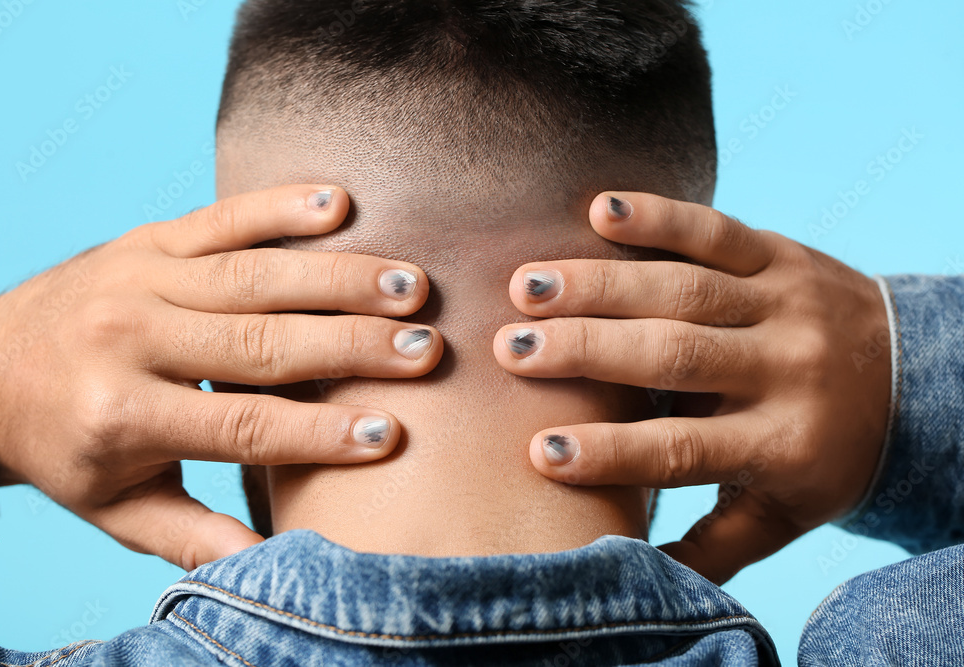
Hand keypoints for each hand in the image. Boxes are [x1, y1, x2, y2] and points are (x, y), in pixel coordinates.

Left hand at [0, 184, 441, 569]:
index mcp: (121, 414)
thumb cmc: (65, 446)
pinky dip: (281, 207)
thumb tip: (269, 565)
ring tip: (408, 285)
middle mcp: (130, 337)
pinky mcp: (146, 239)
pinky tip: (340, 202)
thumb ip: (193, 534)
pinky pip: (222, 216)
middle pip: (261, 342)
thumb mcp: (115, 507)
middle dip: (352, 346)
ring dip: (338, 277)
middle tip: (426, 348)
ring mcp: (138, 277)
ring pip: (255, 275)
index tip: (390, 433)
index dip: (320, 434)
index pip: (243, 425)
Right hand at [493, 191, 889, 583]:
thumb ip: (713, 548)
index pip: (685, 449)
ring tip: (526, 284)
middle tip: (511, 349)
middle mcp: (785, 368)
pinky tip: (601, 210)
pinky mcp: (783, 256)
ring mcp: (785, 304)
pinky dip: (660, 217)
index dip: (611, 452)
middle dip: (586, 350)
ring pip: (684, 289)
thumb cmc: (824, 457)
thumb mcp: (783, 513)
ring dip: (599, 283)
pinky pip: (718, 231)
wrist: (914, 380)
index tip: (540, 452)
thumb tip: (631, 579)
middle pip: (674, 355)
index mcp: (782, 443)